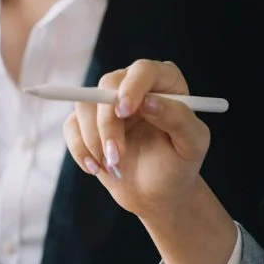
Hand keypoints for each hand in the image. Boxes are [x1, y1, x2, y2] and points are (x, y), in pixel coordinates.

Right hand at [64, 59, 211, 220]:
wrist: (156, 192)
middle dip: (107, 123)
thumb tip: (149, 101)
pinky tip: (98, 167)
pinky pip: (71, 126)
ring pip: (84, 105)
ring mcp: (108, 104)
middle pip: (107, 86)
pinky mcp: (87, 122)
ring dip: (93, 140)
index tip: (124, 112)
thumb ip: (178, 118)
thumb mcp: (191, 144)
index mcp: (164, 84)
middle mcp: (134, 87)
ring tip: (113, 166)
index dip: (131, 87)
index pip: (143, 71)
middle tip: (116, 156)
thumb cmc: (178, 166)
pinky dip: (80, 150)